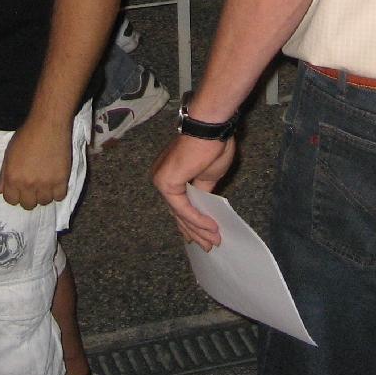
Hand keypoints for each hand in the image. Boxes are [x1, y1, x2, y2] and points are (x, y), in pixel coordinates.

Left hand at [0, 116, 71, 209]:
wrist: (48, 124)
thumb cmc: (27, 135)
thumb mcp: (9, 153)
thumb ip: (4, 174)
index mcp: (12, 178)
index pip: (11, 200)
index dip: (15, 195)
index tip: (20, 189)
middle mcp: (27, 184)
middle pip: (28, 205)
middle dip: (29, 197)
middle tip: (33, 186)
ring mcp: (45, 184)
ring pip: (44, 202)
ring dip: (44, 194)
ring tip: (45, 183)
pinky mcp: (61, 180)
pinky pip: (59, 197)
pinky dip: (57, 191)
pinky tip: (55, 182)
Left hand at [151, 132, 235, 250]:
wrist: (210, 129)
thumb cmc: (211, 146)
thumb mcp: (207, 177)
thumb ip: (201, 192)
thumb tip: (202, 208)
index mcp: (169, 175)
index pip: (177, 205)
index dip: (190, 222)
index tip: (202, 236)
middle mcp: (161, 178)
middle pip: (178, 212)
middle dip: (195, 231)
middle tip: (209, 245)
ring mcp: (161, 181)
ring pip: (180, 213)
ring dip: (199, 229)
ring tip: (214, 240)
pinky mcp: (167, 183)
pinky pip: (183, 208)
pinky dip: (197, 219)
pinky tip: (211, 227)